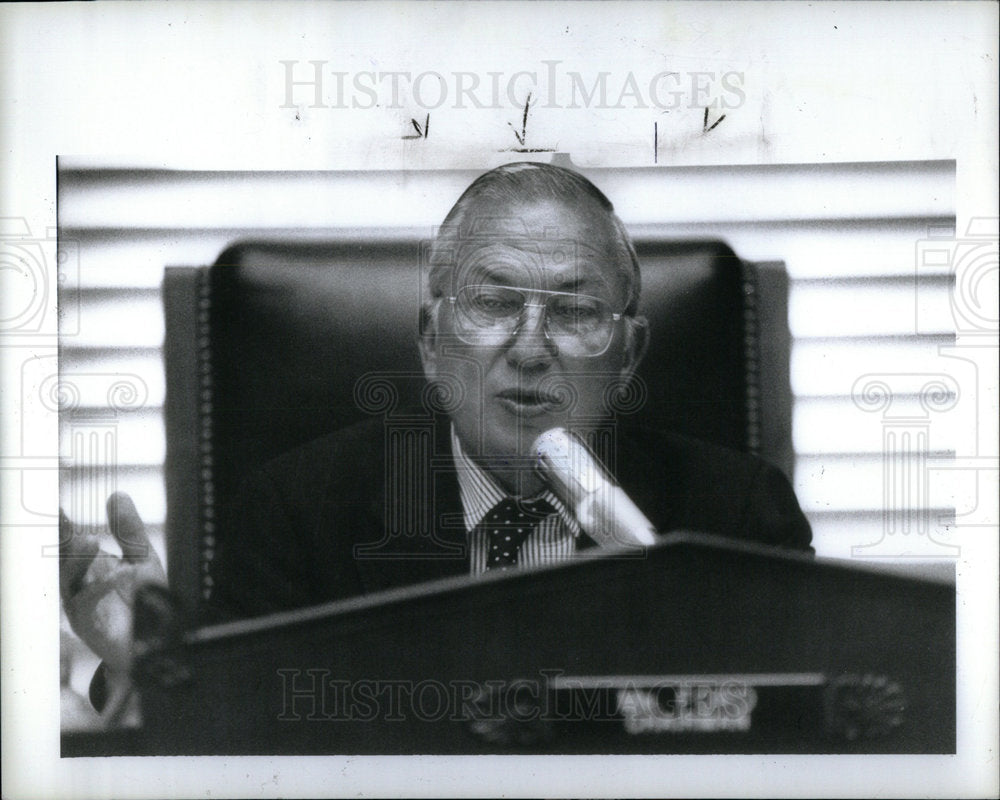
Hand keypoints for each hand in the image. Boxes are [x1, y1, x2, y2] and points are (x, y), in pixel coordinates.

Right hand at [59, 492, 166, 674]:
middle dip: (60, 538)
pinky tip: (121, 573)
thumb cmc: (144, 599)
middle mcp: (78, 584)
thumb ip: (129, 530)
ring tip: (91, 539)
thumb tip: (116, 495)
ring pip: (68, 581)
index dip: (60, 522)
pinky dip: (103, 586)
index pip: (69, 541)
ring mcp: (80, 605)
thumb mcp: (141, 558)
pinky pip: (88, 604)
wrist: (155, 640)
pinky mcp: (88, 625)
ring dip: (78, 560)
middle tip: (60, 516)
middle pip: (61, 559)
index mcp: (88, 566)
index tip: (53, 499)